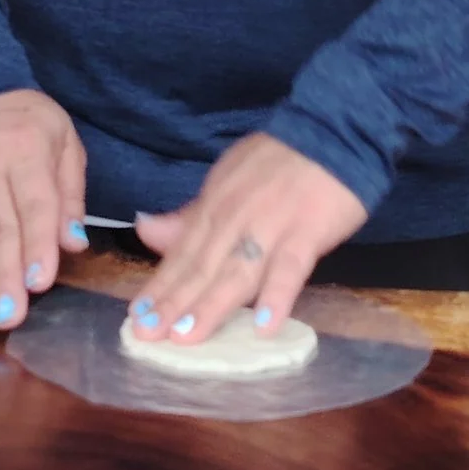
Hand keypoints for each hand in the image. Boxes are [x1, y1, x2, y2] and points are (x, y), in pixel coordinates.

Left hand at [129, 133, 367, 348]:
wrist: (333, 133)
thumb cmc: (278, 161)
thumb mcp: (224, 180)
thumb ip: (190, 215)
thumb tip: (144, 229)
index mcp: (214, 207)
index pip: (181, 254)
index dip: (159, 287)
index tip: (135, 318)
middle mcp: (234, 220)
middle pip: (201, 267)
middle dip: (173, 303)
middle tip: (147, 335)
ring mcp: (270, 227)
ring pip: (236, 272)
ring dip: (211, 305)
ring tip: (187, 336)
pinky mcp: (306, 233)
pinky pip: (290, 269)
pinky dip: (277, 296)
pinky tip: (264, 326)